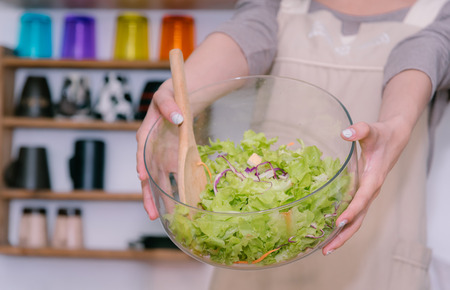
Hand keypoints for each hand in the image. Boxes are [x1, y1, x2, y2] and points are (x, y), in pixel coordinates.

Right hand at [136, 81, 182, 219]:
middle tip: (152, 214)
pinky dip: (177, 190)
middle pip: (148, 175)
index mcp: (146, 135)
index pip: (142, 152)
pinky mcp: (173, 160)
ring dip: (162, 199)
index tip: (143, 178)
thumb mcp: (166, 96)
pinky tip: (182, 204)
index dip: (142, 165)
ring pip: (159, 181)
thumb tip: (177, 117)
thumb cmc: (169, 97)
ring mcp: (162, 157)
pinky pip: (174, 177)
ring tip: (166, 218)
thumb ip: (169, 106)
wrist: (179, 99)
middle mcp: (152, 150)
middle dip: (149, 195)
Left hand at [322, 119, 408, 254]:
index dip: (351, 211)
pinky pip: (353, 213)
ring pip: (356, 221)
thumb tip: (345, 133)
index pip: (362, 199)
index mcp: (373, 179)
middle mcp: (370, 192)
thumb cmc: (382, 135)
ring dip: (342, 235)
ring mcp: (366, 195)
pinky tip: (328, 231)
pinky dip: (343, 225)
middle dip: (343, 235)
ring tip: (325, 249)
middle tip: (326, 250)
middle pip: (359, 220)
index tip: (338, 222)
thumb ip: (360, 130)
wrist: (393, 139)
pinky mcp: (362, 194)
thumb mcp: (371, 130)